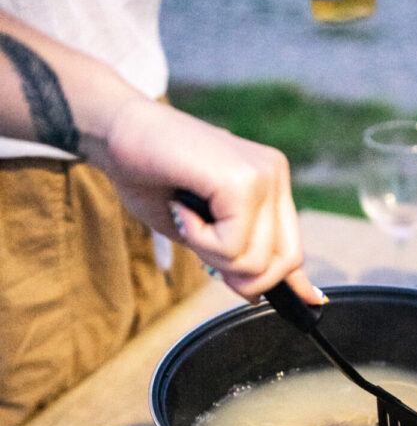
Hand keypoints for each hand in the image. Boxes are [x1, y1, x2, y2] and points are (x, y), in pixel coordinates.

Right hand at [96, 97, 321, 303]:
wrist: (115, 130)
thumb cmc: (150, 177)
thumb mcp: (201, 230)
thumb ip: (234, 256)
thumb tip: (257, 295)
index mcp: (271, 184)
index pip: (293, 251)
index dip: (273, 281)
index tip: (259, 295)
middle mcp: (274, 175)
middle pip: (283, 263)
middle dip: (238, 274)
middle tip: (200, 242)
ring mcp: (262, 175)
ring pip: (256, 261)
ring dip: (211, 253)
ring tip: (188, 217)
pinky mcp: (242, 180)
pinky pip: (233, 246)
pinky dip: (200, 240)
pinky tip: (183, 209)